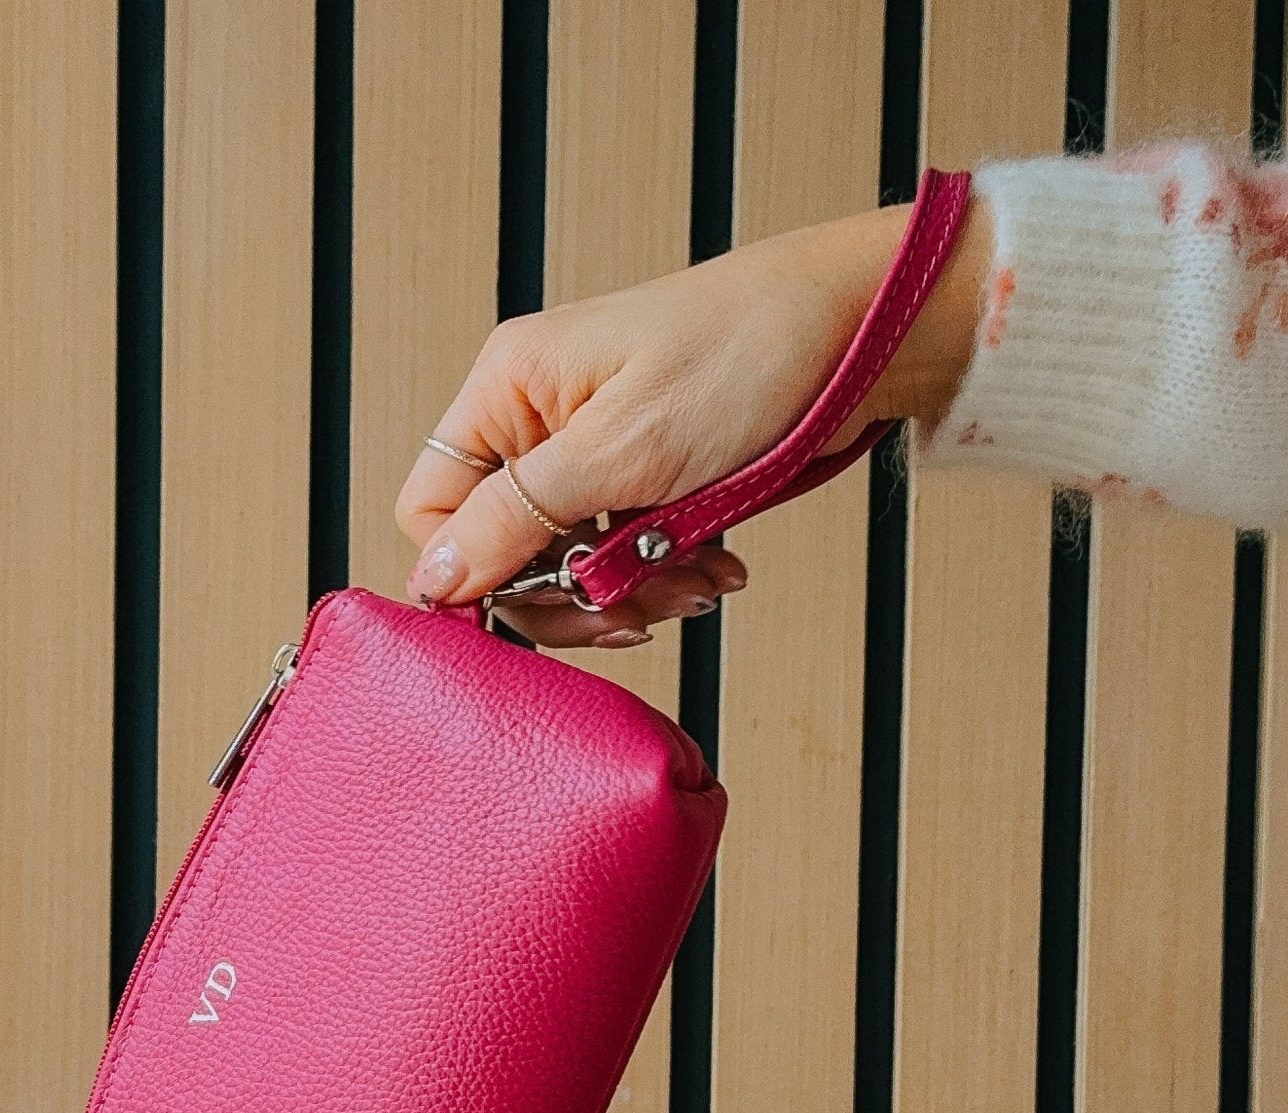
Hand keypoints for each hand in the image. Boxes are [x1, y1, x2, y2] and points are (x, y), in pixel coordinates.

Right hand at [393, 189, 987, 647]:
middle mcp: (538, 420)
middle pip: (505, 553)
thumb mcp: (619, 452)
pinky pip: (628, 555)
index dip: (474, 574)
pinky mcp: (646, 477)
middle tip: (636, 607)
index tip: (540, 602)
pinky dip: (670, 573)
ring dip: (633, 592)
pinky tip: (717, 565)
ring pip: (572, 565)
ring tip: (698, 581)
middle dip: (573, 593)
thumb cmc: (741, 358)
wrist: (856, 330)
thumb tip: (431, 581)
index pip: (434, 513)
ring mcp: (593, 451)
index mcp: (507, 392)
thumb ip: (515, 519)